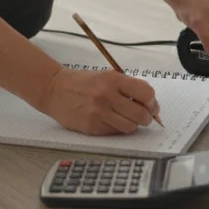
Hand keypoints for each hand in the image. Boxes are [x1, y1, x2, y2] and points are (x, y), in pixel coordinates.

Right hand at [38, 67, 160, 134]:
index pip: (145, 93)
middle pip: (141, 114)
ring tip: (127, 118)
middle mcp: (107, 96)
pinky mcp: (92, 127)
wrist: (55, 90)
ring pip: (130, 127)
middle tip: (144, 116)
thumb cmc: (82, 82)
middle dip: (147, 117)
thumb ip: (127, 86)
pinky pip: (114, 132)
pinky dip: (117, 128)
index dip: (152, 102)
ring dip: (133, 124)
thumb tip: (149, 102)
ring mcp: (99, 113)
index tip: (152, 106)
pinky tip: (111, 120)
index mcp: (113, 80)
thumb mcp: (106, 76)